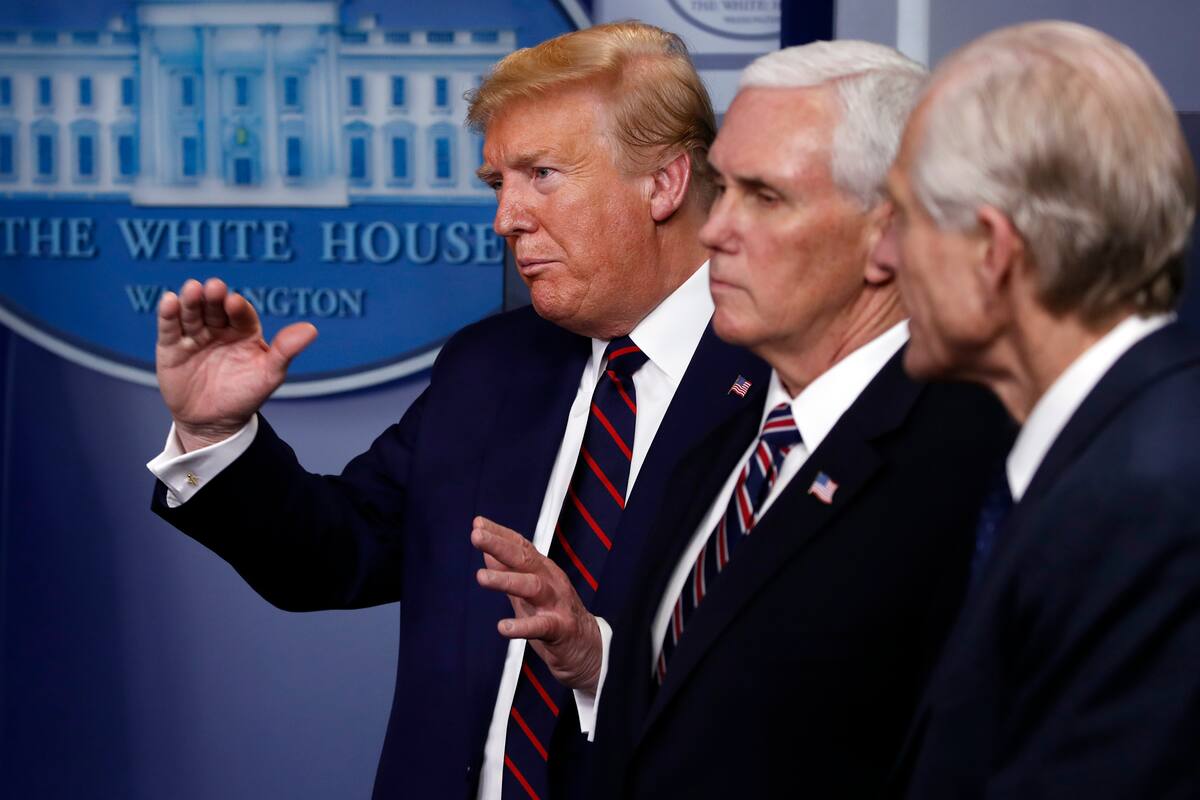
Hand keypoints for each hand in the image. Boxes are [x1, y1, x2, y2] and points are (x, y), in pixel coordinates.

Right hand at [156, 277, 317, 450]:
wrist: (214, 423)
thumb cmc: (246, 395)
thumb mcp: (269, 375)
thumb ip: (286, 351)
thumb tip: (312, 329)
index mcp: (244, 330)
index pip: (241, 313)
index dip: (238, 307)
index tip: (235, 303)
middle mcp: (219, 328)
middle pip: (215, 308)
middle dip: (213, 297)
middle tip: (213, 287)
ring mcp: (194, 335)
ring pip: (192, 313)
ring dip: (191, 301)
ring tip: (192, 290)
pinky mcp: (171, 346)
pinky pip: (170, 328)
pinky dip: (168, 314)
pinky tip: (169, 301)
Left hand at [471, 516, 602, 692]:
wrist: (587, 648)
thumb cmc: (555, 615)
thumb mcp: (528, 590)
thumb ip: (509, 571)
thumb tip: (486, 551)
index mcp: (543, 570)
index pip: (521, 545)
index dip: (500, 533)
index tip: (478, 523)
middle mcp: (551, 581)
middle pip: (525, 558)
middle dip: (499, 546)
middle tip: (476, 536)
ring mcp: (557, 604)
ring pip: (532, 586)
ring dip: (506, 580)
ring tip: (481, 577)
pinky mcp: (561, 629)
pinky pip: (541, 626)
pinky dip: (522, 627)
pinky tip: (503, 627)